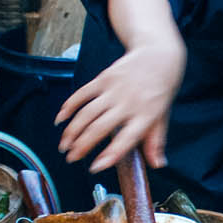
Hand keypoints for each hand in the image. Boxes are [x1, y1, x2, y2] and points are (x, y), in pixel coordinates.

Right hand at [56, 37, 186, 172]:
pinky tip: (60, 120)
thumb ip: (156, 141)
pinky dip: (68, 107)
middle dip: (81, 146)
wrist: (158, 55)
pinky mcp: (103, 78)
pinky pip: (81, 94)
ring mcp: (113, 89)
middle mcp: (128, 103)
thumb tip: (157, 164)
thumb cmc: (161, 88)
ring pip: (87, 113)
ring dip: (72, 130)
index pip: (126, 140)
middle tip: (71, 159)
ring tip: (64, 145)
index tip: (95, 167)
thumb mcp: (162, 116)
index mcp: (145, 116)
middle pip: (99, 128)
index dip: (109, 155)